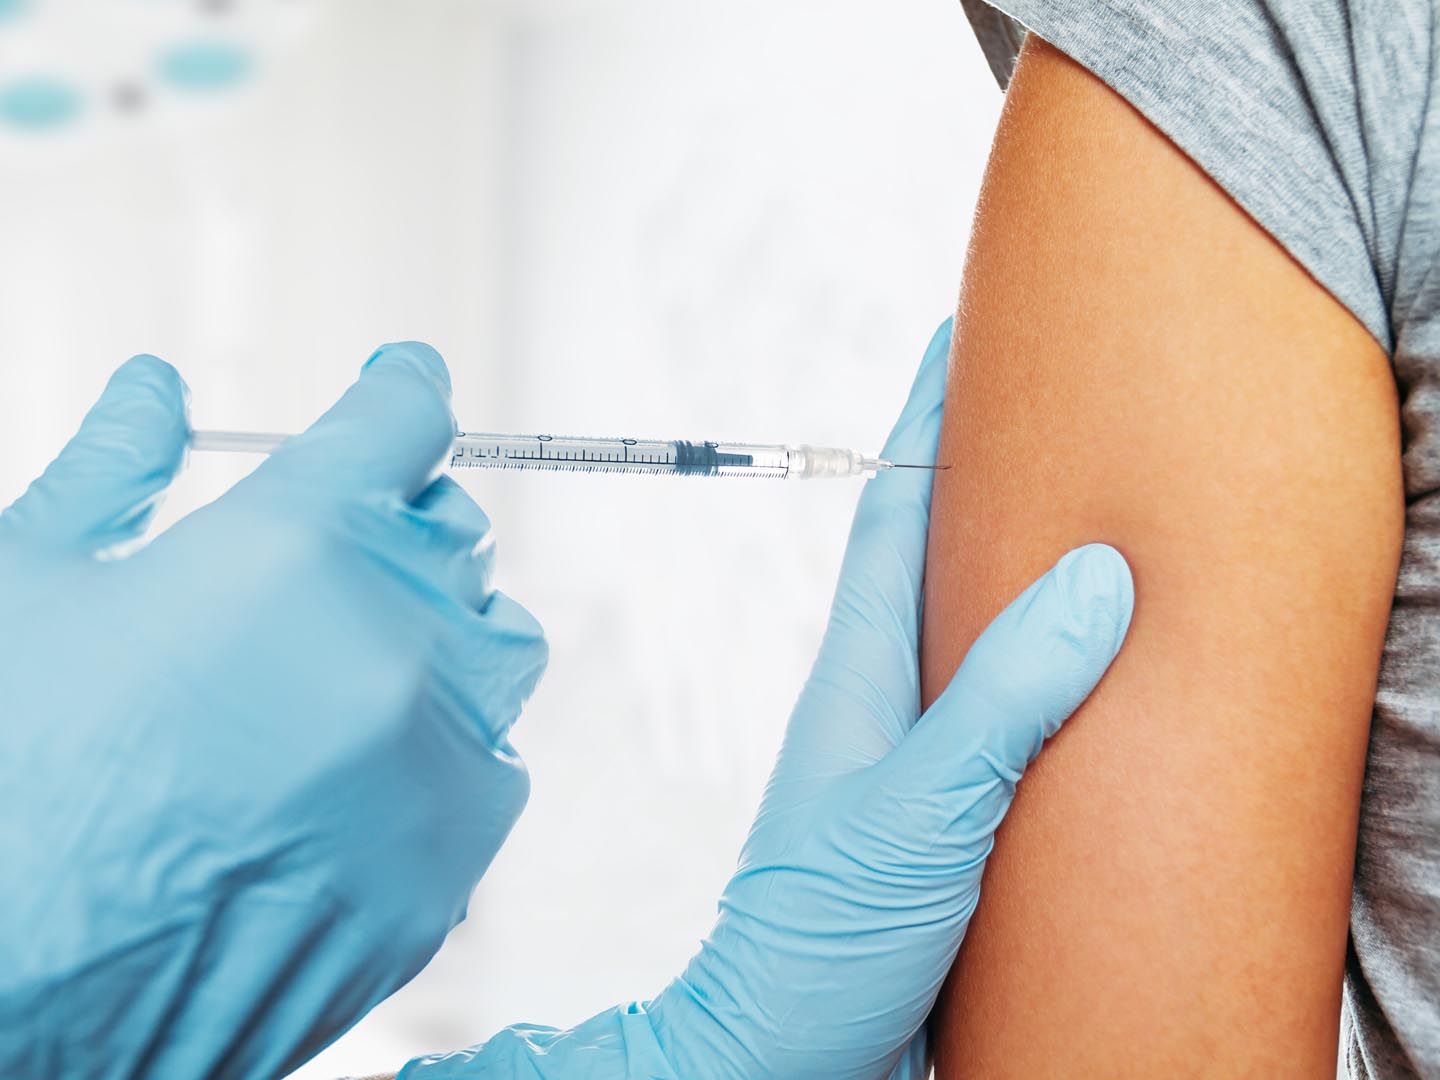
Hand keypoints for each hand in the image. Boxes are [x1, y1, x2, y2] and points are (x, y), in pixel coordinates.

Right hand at [0, 346, 545, 1078]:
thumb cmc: (4, 778)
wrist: (4, 1001)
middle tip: (332, 559)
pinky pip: (492, 760)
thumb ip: (111, 471)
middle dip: (397, 529)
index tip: (403, 385)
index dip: (401, 391)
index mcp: (293, 547)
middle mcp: (393, 642)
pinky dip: (443, 746)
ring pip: (496, 643)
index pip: (403, 421)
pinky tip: (355, 773)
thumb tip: (154, 385)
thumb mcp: (27, 590)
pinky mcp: (454, 860)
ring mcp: (436, 758)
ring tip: (349, 666)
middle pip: (453, 534)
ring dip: (440, 632)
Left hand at [645, 319, 1132, 1077]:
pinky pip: (1000, 719)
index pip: (897, 511)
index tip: (964, 339)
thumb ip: (1005, 698)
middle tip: (1051, 410)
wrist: (779, 1056)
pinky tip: (1086, 688)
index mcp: (861, 674)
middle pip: (934, 559)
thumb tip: (1092, 574)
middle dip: (984, 478)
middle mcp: (882, 702)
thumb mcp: (923, 807)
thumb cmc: (819, 940)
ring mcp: (910, 760)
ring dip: (1017, 578)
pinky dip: (1040, 680)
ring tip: (1086, 526)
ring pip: (969, 637)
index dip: (928, 420)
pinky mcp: (943, 821)